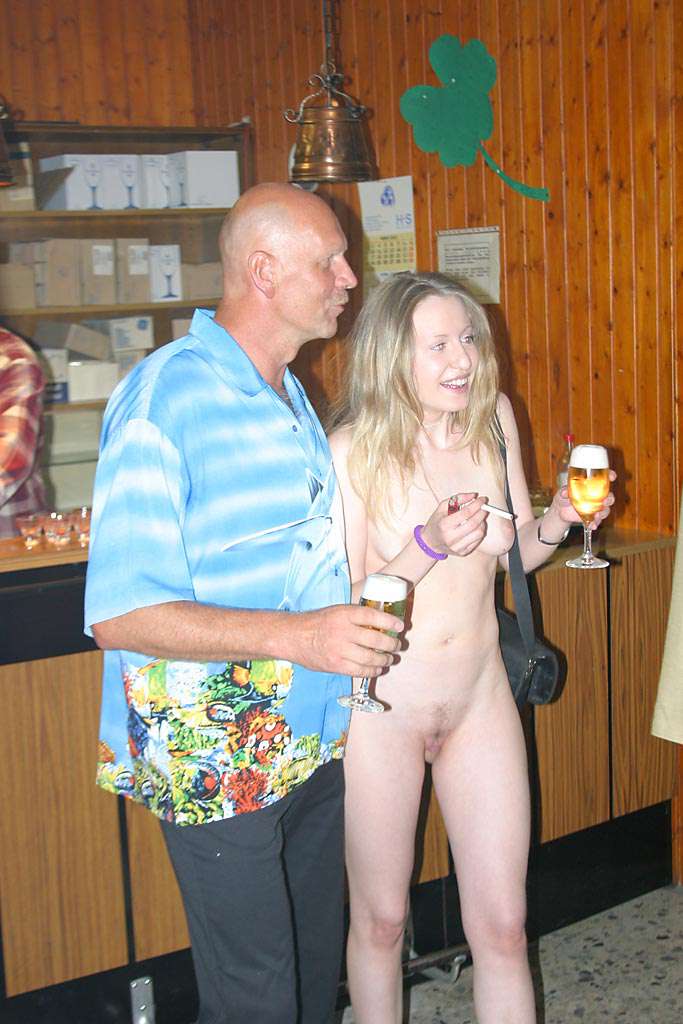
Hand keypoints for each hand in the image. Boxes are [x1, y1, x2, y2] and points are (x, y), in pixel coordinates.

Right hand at [288, 604, 402, 677]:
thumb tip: (381, 623)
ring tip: (390, 659)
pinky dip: (373, 671)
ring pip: (371, 657)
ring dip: (385, 659)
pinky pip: (360, 671)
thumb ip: (356, 617)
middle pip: (376, 639)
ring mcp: (340, 650)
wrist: (294, 637)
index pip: (373, 616)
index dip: (390, 621)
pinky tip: (378, 669)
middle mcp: (343, 631)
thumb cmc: (318, 623)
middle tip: (397, 645)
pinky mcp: (336, 665)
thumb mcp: (337, 612)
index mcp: (344, 614)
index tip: (400, 626)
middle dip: (392, 644)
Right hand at [421, 491, 488, 556]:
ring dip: (482, 522)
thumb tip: (474, 495)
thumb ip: (457, 499)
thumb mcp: (442, 507)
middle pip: (473, 524)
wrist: (430, 542)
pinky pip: (478, 540)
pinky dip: (480, 531)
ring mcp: (457, 547)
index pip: (465, 513)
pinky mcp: (463, 552)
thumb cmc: (437, 522)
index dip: (476, 505)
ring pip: (479, 533)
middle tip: (485, 507)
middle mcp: (450, 537)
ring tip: (479, 517)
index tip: (482, 499)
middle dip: (482, 513)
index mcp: (444, 525)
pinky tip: (475, 527)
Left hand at [554, 469, 616, 529]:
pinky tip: (592, 525)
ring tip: (596, 516)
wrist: (561, 510)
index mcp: (592, 485)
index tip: (612, 477)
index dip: (610, 476)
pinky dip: (595, 523)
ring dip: (603, 513)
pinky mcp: (594, 517)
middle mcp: (597, 495)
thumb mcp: (563, 492)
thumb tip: (564, 493)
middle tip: (604, 501)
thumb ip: (564, 492)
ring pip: (606, 509)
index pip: (605, 478)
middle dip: (609, 499)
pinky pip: (598, 520)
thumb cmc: (564, 496)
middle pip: (609, 496)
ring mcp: (597, 507)